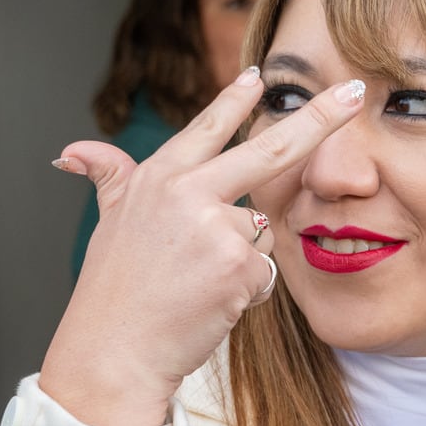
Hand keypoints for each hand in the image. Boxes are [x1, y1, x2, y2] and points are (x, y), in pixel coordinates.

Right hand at [40, 68, 365, 425]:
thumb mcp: (109, 222)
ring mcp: (216, 226)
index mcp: (159, 177)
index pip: (207, 129)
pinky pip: (266, 271)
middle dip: (319, 118)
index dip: (236, 100)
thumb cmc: (114, 292)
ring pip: (262, 231)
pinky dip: (247, 292)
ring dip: (243, 259)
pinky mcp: (239, 265)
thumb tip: (70, 153)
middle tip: (354, 93)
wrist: (114, 352)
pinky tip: (211, 302)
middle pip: (270, 150)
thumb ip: (109, 178)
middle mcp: (188, 192)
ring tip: (197, 283)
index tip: (263, 73)